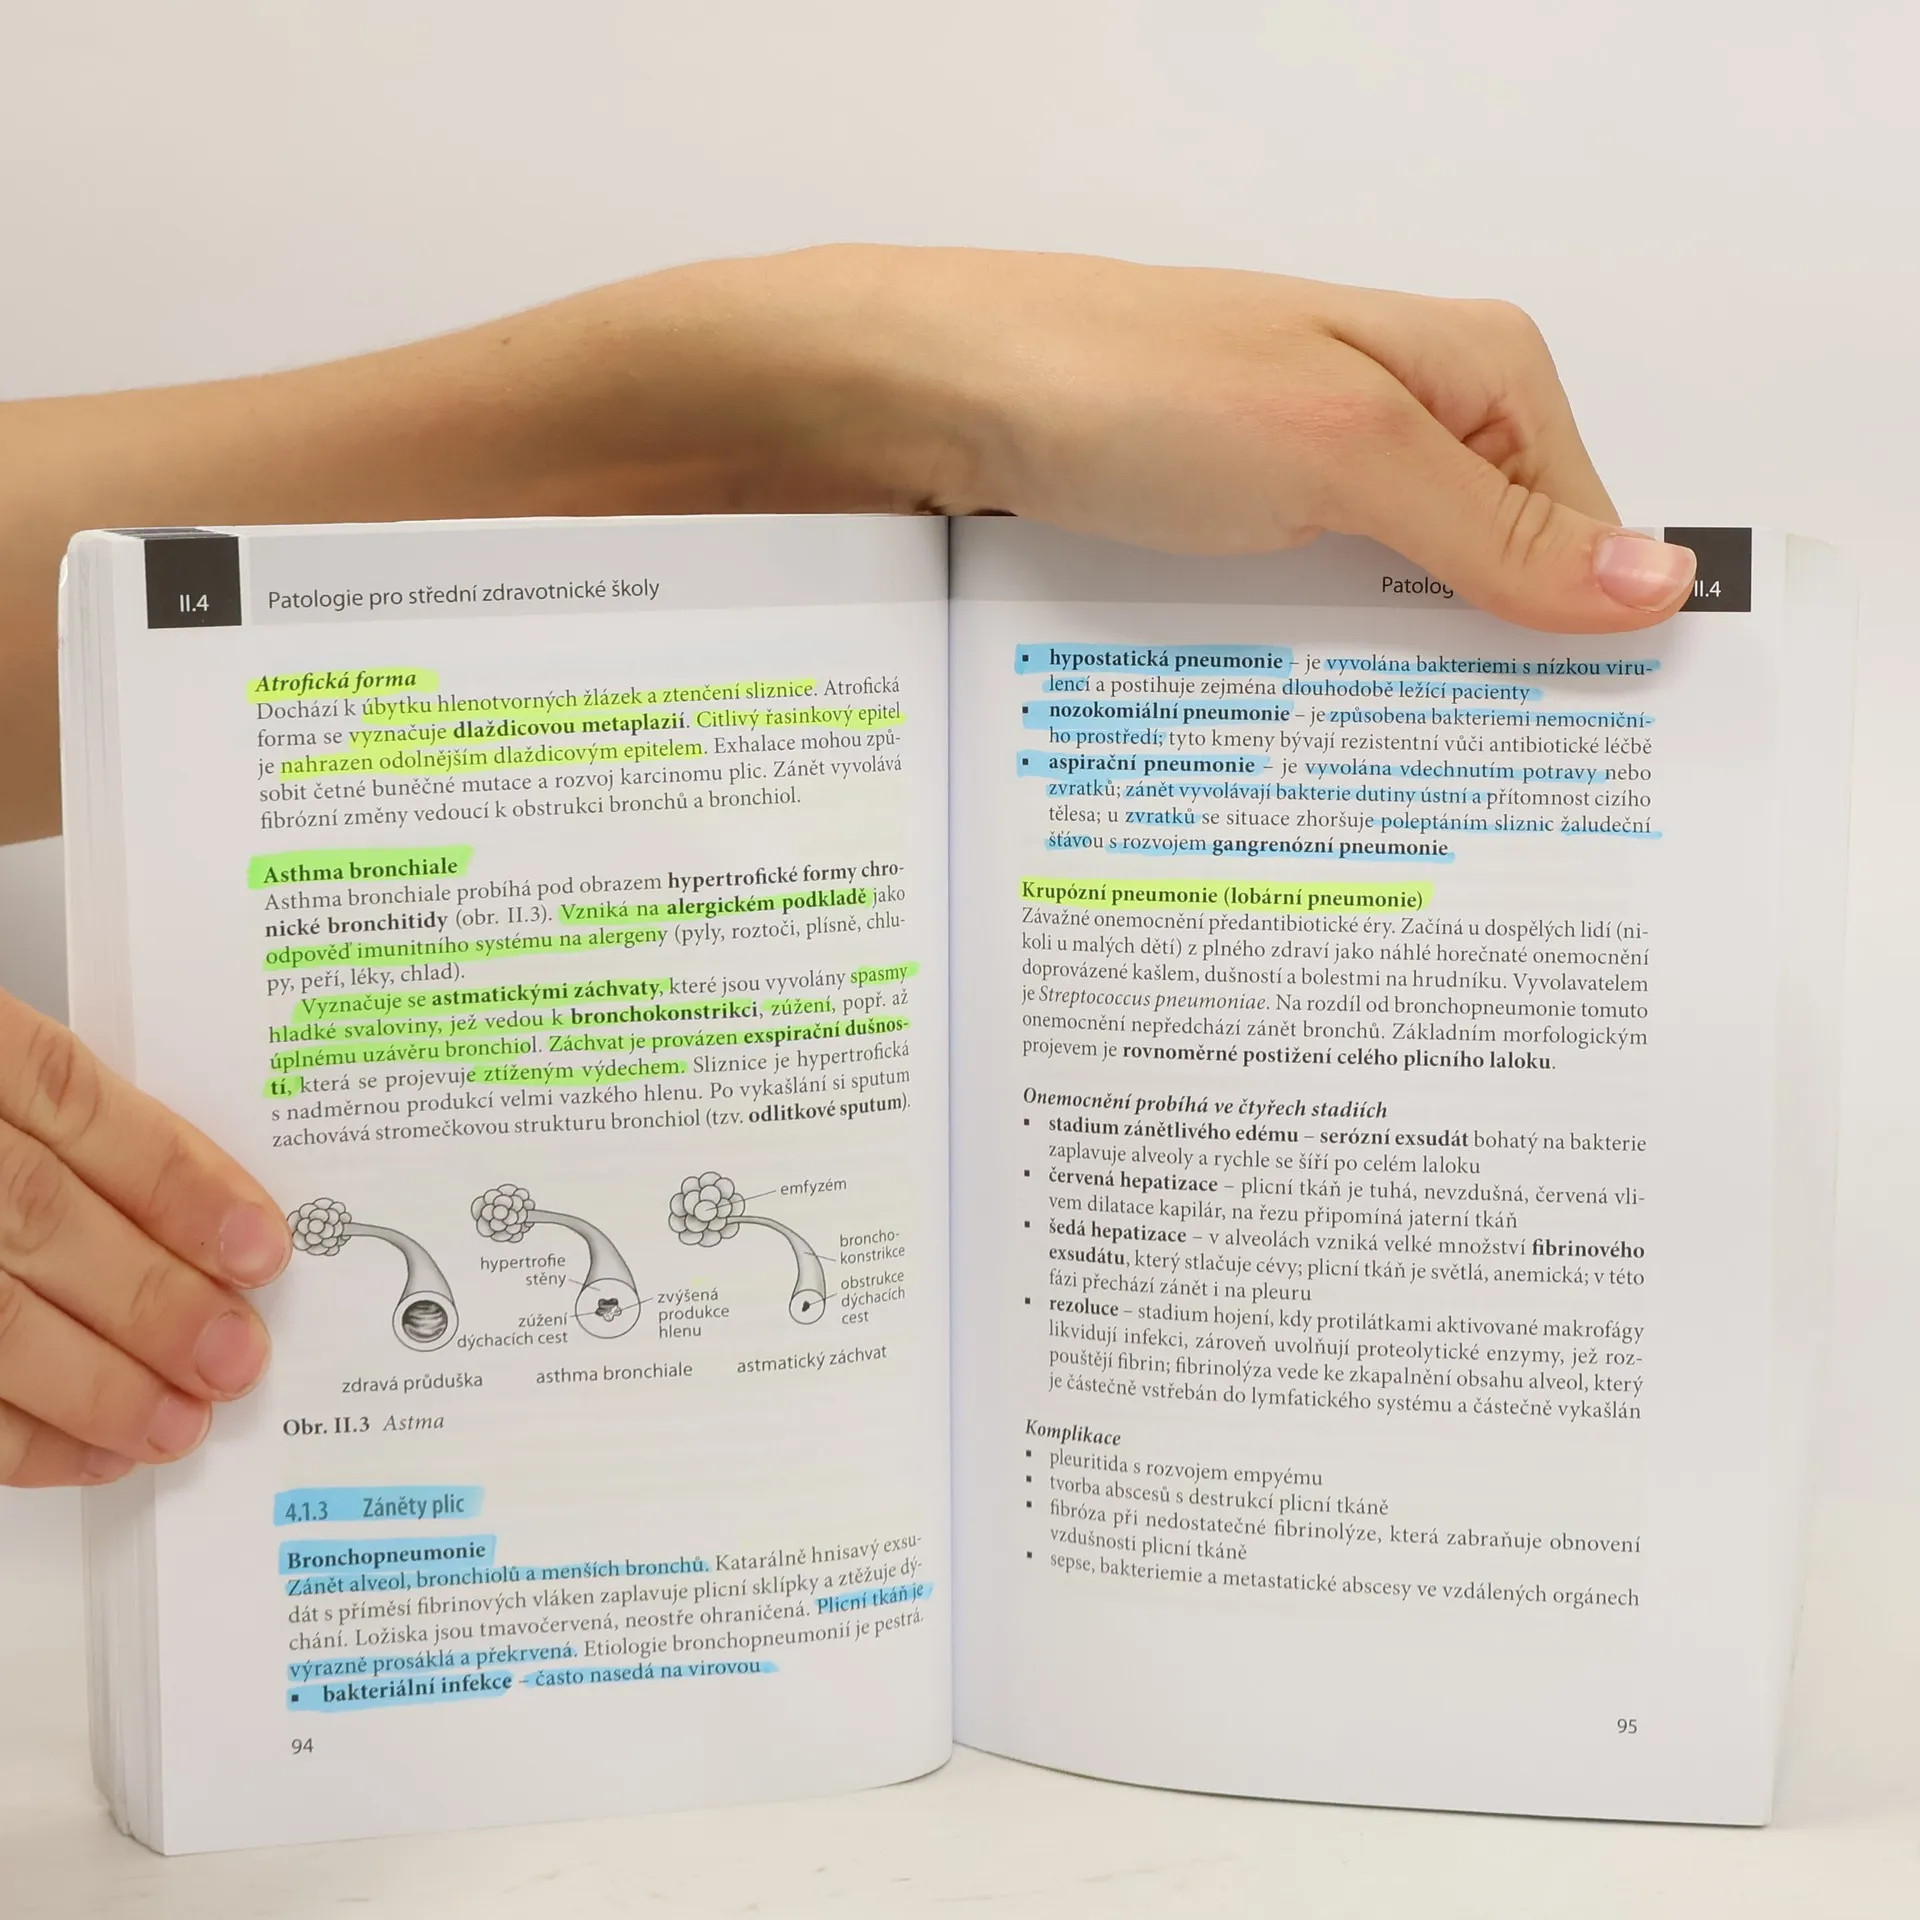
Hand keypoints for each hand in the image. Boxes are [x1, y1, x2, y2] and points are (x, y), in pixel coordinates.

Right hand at [0, 990, 286, 1485]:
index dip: (175, 1181)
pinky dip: (20, 1433)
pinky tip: (92, 1451)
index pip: (72, 1104)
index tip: (260, 1246)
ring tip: (179, 1423)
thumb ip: (77, 1131)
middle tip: (235, 1356)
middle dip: (150, 1297)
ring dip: (95, 1383)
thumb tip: (210, 1226)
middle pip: (35, 1217)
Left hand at [2, 243, 1687, 839]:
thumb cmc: (1101, 383)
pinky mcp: (1186, 542)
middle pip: (1481, 587)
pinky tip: (1267, 782)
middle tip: (1468, 843)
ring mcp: (1274, 487)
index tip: (1576, 782)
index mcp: (1457, 372)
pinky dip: (1279, 704)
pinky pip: (1272, 638)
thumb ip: (1492, 532)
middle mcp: (1374, 424)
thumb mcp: (1331, 450)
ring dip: (1367, 717)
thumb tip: (1646, 594)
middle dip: (1475, 702)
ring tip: (1367, 837)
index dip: (1583, 652)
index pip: (1584, 529)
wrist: (892, 394)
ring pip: (1370, 627)